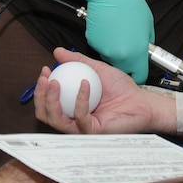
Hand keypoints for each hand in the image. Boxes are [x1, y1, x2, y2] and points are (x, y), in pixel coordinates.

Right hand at [34, 48, 167, 134]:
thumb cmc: (122, 89)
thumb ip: (77, 61)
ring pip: (57, 121)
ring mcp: (82, 127)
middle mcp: (74, 119)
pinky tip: (85, 83)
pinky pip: (80, 117)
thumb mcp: (96, 69)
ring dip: (52, 100)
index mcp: (71, 106)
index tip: (45, 70)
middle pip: (45, 115)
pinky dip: (80, 99)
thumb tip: (58, 52)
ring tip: (56, 82)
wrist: (141, 101)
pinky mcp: (94, 131)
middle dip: (40, 96)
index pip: (47, 103)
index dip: (41, 88)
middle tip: (46, 78)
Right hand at [79, 0, 154, 83]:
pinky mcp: (93, 44)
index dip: (139, 73)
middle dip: (126, 61)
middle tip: (128, 45)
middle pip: (123, 69)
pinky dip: (105, 43)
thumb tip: (144, 52)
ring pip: (111, 59)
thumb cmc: (129, 4)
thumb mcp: (148, 26)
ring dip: (115, 51)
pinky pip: (101, 49)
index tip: (138, 70)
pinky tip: (109, 29)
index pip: (140, 76)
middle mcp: (119, 56)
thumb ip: (146, 44)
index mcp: (136, 53)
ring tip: (118, 33)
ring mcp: (104, 51)